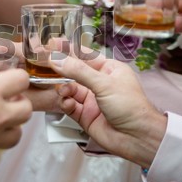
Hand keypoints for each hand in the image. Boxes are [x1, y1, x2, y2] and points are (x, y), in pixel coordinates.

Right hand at [51, 54, 165, 167]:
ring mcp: (91, 99)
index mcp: (109, 69)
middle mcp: (99, 83)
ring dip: (64, 89)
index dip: (68, 49)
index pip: (85, 55)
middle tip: (45, 63)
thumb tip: (58, 59)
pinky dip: (66, 103)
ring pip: (69, 89)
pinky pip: (69, 105)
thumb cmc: (131, 107)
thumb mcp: (104, 84)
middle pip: (74, 72)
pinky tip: (68, 103)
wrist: (136, 138)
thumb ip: (79, 71)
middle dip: (61, 69)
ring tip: (63, 91)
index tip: (52, 43)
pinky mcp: (85, 114)